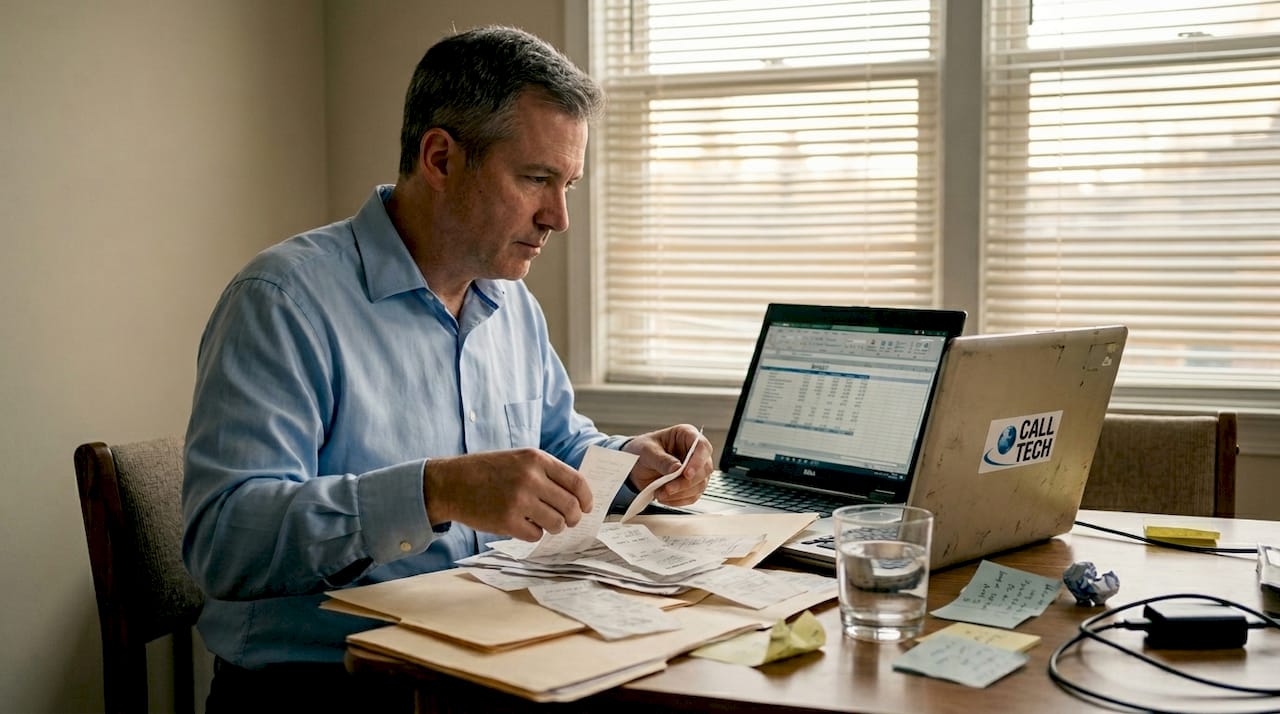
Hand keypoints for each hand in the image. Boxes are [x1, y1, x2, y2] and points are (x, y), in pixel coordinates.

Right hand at [422, 448, 592, 540]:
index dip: (587, 498)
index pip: (577, 482)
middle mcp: (530, 478)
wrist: (450, 483)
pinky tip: (524, 526)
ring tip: (545, 524)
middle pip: (570, 506)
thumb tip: (575, 496)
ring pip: (557, 523)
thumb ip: (545, 473)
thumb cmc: (486, 471)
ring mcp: (519, 500)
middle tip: (569, 521)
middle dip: (574, 518)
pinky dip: (534, 534)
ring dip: (555, 527)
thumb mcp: (518, 459)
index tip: (587, 507)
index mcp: (536, 459)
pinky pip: (535, 535)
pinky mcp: (507, 521)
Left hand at [622, 424, 713, 505]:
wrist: (635, 466)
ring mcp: (695, 470)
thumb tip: (677, 469)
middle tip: (668, 488)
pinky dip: (678, 500)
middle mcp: (695, 452)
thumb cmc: (642, 450)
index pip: (702, 446)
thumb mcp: (647, 451)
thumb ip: (662, 460)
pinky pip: (692, 496)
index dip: (698, 461)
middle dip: (686, 482)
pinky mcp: (692, 485)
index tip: (686, 474)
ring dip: (680, 493)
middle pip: (704, 469)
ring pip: (700, 485)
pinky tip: (664, 497)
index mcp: (686, 435)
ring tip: (660, 493)